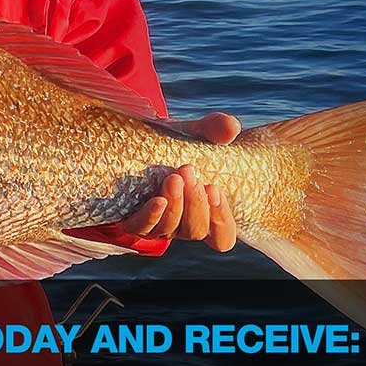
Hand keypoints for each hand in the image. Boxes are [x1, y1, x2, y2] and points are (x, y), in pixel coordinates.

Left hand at [117, 111, 239, 251]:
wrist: (136, 140)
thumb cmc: (175, 143)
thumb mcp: (196, 133)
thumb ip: (216, 129)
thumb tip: (232, 128)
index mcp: (204, 212)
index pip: (222, 237)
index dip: (222, 220)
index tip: (215, 189)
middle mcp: (182, 223)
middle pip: (196, 231)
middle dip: (195, 203)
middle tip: (189, 171)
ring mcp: (157, 224)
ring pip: (170, 230)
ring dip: (175, 206)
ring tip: (174, 178)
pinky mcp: (133, 219)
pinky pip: (142, 228)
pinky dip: (151, 216)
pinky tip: (157, 200)